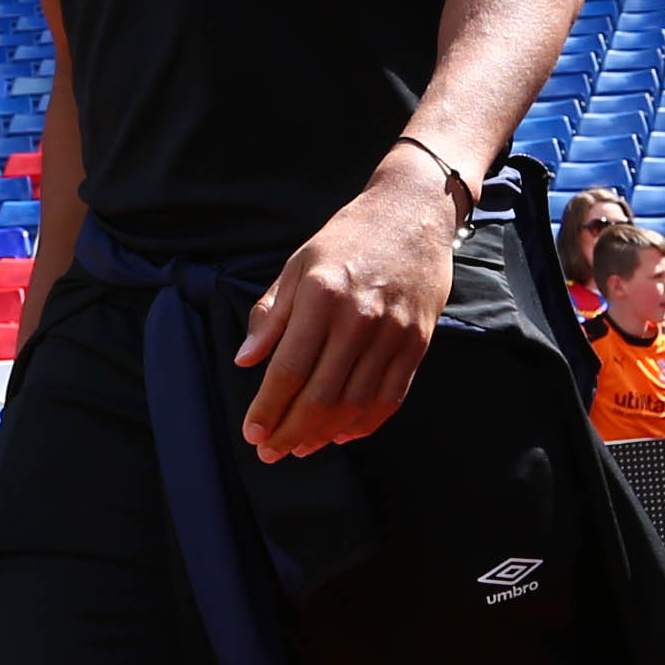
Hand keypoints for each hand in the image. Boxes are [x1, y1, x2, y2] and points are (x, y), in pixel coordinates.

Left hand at [235, 155, 457, 459]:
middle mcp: (359, 317)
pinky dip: (366, 423)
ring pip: (355, 402)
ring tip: (301, 448)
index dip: (269, 407)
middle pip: (321, 395)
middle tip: (270, 452)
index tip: (252, 432)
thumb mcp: (299, 264)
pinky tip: (342, 434)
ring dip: (324, 433)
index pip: (289, 368)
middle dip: (290, 431)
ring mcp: (393, 332)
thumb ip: (271, 314)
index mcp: (322, 295)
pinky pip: (391, 396)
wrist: (413, 212)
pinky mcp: (418, 342)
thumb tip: (246, 361)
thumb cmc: (348, 237)